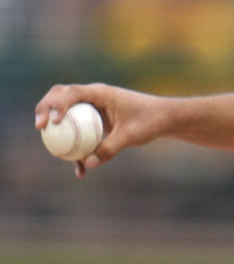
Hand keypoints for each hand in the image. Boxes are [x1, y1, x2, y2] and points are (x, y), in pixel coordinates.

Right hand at [34, 83, 164, 177]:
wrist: (164, 119)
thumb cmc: (151, 121)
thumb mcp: (132, 135)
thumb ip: (110, 148)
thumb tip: (88, 163)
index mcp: (101, 93)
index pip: (72, 92)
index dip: (57, 104)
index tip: (54, 121)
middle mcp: (93, 97)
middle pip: (60, 96)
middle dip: (45, 108)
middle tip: (40, 127)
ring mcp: (93, 108)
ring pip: (67, 115)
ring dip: (56, 130)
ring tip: (54, 152)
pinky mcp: (96, 121)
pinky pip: (80, 132)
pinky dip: (78, 148)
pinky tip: (81, 171)